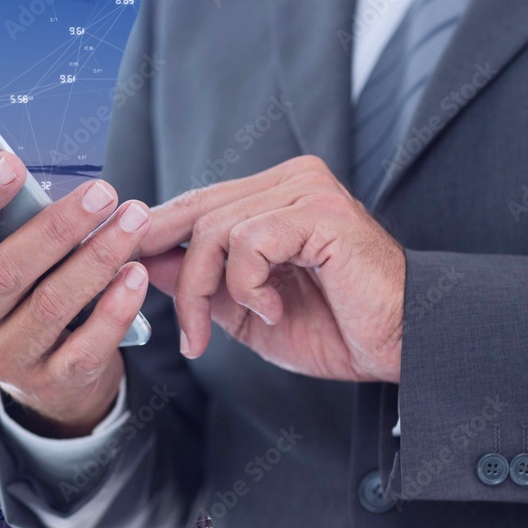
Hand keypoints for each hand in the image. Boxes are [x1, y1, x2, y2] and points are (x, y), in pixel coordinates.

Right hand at [0, 151, 151, 436]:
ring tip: (134, 222)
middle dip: (59, 227)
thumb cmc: (20, 290)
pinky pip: (85, 347)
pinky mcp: (48, 383)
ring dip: (97, 259)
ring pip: (51, 305)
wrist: (46, 373)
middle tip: (103, 192)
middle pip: (8, 270)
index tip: (12, 163)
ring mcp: (4, 358)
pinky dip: (114, 310)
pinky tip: (136, 275)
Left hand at [137, 155, 404, 382]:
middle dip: (175, 274)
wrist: (400, 346)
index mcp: (274, 196)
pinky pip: (248, 242)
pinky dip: (246, 286)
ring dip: (205, 291)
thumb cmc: (336, 329)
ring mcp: (306, 191)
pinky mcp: (320, 212)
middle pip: (198, 213)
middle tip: (184, 329)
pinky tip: (273, 309)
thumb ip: (201, 283)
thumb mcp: (247, 311)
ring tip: (222, 332)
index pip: (198, 203)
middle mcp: (290, 181)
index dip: (157, 235)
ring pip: (215, 230)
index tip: (127, 270)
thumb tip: (142, 260)